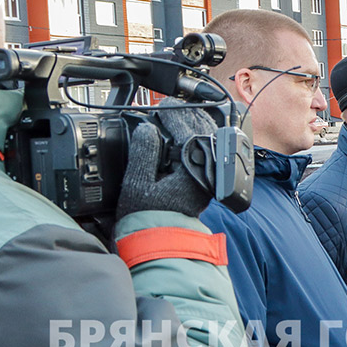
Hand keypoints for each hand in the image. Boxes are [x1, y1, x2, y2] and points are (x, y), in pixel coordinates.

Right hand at [117, 100, 216, 219]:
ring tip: (179, 114)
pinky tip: (189, 133)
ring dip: (196, 125)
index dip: (175, 115)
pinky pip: (207, 152)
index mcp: (192, 170)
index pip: (188, 132)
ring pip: (209, 142)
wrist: (159, 241)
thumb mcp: (137, 184)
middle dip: (189, 115)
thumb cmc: (147, 217)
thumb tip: (147, 129)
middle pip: (204, 133)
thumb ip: (143, 154)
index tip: (163, 105)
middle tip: (170, 106)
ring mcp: (207, 176)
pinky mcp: (204, 181)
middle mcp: (205, 172)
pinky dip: (199, 139)